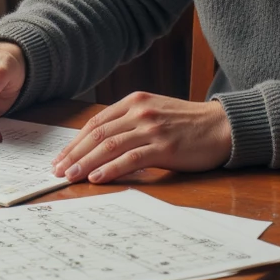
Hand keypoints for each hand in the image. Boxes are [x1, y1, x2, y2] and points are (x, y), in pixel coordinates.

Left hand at [51, 93, 232, 184]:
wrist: (221, 126)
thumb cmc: (187, 124)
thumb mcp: (154, 113)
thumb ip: (129, 123)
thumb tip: (100, 146)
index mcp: (134, 102)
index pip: (96, 123)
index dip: (76, 142)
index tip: (61, 158)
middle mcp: (140, 111)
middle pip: (98, 134)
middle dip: (75, 154)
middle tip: (58, 171)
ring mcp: (152, 128)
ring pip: (110, 146)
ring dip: (86, 163)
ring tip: (70, 177)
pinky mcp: (165, 146)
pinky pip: (131, 158)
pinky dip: (111, 168)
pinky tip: (97, 178)